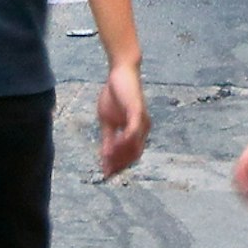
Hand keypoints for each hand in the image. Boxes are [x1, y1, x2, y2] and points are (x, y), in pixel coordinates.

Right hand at [92, 57, 147, 177]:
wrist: (121, 72)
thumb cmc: (115, 95)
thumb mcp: (108, 121)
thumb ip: (108, 138)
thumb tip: (104, 157)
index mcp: (137, 131)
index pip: (131, 156)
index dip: (119, 166)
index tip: (107, 175)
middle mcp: (143, 128)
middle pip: (134, 155)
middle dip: (120, 165)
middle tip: (107, 172)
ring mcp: (142, 120)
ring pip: (135, 146)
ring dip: (121, 156)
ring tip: (107, 161)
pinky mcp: (138, 111)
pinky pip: (134, 130)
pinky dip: (125, 141)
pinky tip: (114, 146)